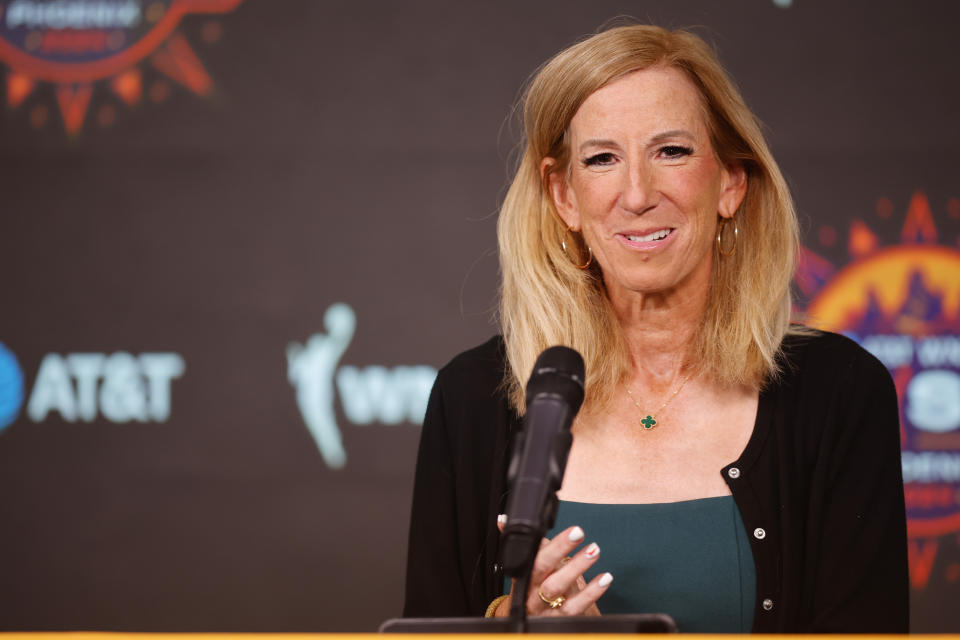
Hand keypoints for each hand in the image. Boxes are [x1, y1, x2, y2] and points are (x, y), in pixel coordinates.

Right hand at [493, 515, 612, 616]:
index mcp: (523, 575)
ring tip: (594, 550)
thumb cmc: (532, 587)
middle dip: (560, 550)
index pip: (533, 556)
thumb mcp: (526, 565)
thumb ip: (523, 543)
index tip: (570, 530)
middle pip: (542, 570)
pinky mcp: (560, 618)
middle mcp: (530, 591)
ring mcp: (545, 606)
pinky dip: (592, 592)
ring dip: (577, 567)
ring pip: (558, 588)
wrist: (529, 621)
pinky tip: (605, 578)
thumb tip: (504, 519)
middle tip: (578, 533)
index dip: (551, 545)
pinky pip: (576, 606)